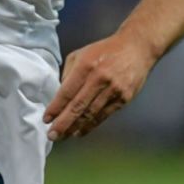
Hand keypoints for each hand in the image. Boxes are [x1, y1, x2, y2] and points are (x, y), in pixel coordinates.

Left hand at [44, 32, 158, 140]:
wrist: (137, 47)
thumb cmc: (105, 51)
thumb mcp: (82, 54)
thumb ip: (69, 74)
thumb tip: (60, 97)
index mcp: (86, 65)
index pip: (67, 91)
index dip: (55, 108)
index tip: (46, 119)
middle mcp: (100, 78)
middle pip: (78, 106)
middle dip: (63, 123)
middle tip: (52, 135)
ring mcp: (114, 89)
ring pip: (91, 114)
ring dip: (75, 127)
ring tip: (64, 136)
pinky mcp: (124, 97)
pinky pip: (104, 115)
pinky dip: (91, 125)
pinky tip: (80, 131)